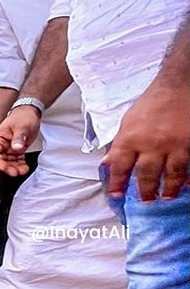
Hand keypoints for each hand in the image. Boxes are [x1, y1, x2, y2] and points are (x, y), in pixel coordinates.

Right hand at [0, 106, 40, 176]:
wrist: (30, 113)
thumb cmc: (23, 116)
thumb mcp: (22, 126)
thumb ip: (19, 137)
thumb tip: (16, 148)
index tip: (5, 169)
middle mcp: (0, 146)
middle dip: (6, 169)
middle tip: (15, 173)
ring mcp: (7, 149)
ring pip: (8, 163)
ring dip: (14, 169)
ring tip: (23, 170)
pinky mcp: (15, 152)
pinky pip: (15, 162)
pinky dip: (20, 166)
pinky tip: (24, 167)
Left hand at [102, 83, 189, 200]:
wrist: (178, 86)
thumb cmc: (150, 105)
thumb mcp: (127, 122)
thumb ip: (119, 145)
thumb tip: (107, 164)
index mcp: (130, 138)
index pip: (119, 166)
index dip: (116, 182)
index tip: (115, 195)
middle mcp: (151, 144)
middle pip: (146, 174)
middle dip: (145, 191)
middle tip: (146, 202)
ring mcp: (174, 144)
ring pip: (171, 173)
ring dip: (169, 188)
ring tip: (167, 197)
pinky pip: (189, 165)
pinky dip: (188, 177)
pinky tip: (187, 184)